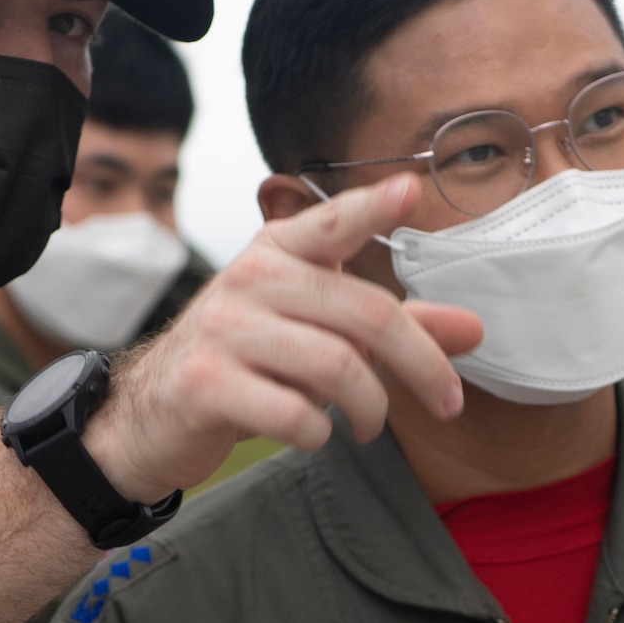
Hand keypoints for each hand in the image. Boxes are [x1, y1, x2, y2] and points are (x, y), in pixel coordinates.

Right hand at [84, 173, 482, 499]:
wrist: (150, 414)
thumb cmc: (246, 363)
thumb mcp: (316, 333)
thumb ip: (393, 328)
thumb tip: (473, 329)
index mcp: (277, 252)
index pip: (331, 223)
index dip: (372, 207)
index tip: (411, 189)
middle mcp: (250, 278)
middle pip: (365, 314)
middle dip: (421, 365)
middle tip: (447, 403)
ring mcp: (223, 329)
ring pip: (337, 367)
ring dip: (369, 408)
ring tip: (367, 424)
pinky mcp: (205, 382)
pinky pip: (294, 412)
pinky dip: (318, 433)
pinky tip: (312, 433)